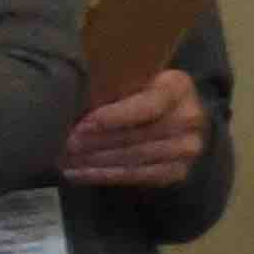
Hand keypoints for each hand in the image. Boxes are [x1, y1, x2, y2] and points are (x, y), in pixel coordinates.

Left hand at [60, 66, 208, 187]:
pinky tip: (77, 174)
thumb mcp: (133, 76)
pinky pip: (135, 177)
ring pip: (133, 159)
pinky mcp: (176, 172)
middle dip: (96, 142)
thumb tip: (73, 93)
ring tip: (63, 161)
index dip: (115, 116)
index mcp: (179, 87)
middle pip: (137, 136)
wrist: (174, 113)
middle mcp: (190, 119)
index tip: (83, 124)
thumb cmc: (141, 88)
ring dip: (94, 162)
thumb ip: (113, 83)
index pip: (149, 105)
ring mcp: (187, 150)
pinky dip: (102, 176)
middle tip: (64, 144)